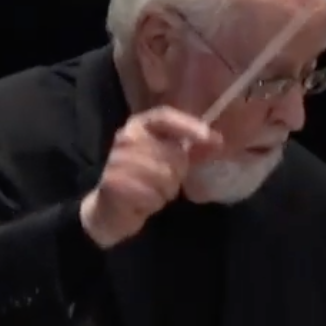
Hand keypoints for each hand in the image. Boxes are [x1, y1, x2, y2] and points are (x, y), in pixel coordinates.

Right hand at [80, 106, 220, 247]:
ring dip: (164, 191)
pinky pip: (152, 195)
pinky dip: (152, 204)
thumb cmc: (141, 180)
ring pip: (165, 177)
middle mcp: (126, 138)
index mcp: (138, 126)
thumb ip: (190, 150)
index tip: (210, 138)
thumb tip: (218, 140)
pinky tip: (140, 202)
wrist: (107, 208)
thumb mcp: (165, 160)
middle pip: (173, 154)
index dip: (188, 125)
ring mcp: (118, 160)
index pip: (164, 117)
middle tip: (161, 181)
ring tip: (150, 192)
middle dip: (176, 174)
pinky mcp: (114, 183)